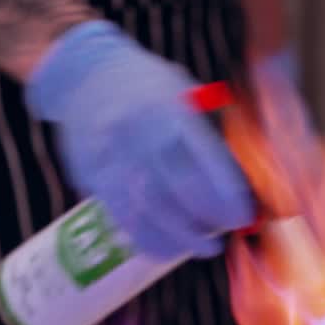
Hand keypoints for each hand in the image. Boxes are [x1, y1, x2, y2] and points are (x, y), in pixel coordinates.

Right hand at [26, 21, 253, 259]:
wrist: (82, 75)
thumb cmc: (145, 88)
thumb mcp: (181, 93)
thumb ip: (206, 135)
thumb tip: (239, 186)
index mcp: (168, 108)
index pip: (204, 158)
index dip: (226, 194)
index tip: (242, 215)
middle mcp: (138, 132)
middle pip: (177, 190)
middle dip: (206, 220)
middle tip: (224, 235)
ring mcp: (111, 156)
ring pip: (148, 210)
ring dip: (180, 237)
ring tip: (202, 248)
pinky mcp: (92, 176)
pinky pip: (123, 217)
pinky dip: (149, 239)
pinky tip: (169, 249)